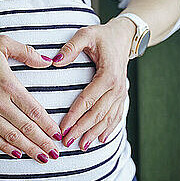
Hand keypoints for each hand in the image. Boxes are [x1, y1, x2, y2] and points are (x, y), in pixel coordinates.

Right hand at [0, 34, 62, 163]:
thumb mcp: (1, 43)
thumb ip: (26, 52)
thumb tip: (47, 61)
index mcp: (8, 84)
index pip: (34, 110)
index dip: (48, 125)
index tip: (58, 134)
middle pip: (26, 127)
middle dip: (43, 142)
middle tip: (55, 153)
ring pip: (11, 136)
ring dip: (28, 149)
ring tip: (42, 158)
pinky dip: (5, 147)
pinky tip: (17, 154)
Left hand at [52, 17, 136, 149]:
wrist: (124, 37)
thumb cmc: (102, 36)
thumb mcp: (85, 34)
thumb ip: (70, 47)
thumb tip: (55, 62)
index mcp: (108, 75)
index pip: (87, 100)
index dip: (74, 116)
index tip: (63, 128)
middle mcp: (117, 87)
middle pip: (97, 113)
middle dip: (82, 129)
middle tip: (67, 142)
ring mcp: (121, 93)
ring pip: (107, 118)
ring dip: (94, 133)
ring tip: (81, 146)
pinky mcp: (121, 96)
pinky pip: (116, 116)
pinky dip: (109, 129)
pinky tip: (100, 139)